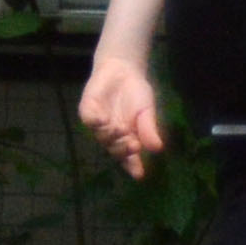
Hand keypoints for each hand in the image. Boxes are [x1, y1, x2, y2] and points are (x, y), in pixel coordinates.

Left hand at [75, 49, 168, 179]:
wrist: (123, 69)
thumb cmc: (136, 92)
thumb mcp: (146, 111)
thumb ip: (149, 129)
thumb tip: (158, 148)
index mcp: (126, 138)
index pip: (129, 157)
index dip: (133, 166)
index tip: (139, 174)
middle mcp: (110, 135)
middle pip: (115, 150)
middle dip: (124, 150)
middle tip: (135, 146)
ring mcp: (98, 124)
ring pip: (102, 137)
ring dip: (112, 136)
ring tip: (123, 129)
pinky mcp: (87, 111)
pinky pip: (89, 120)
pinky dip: (96, 122)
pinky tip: (104, 121)